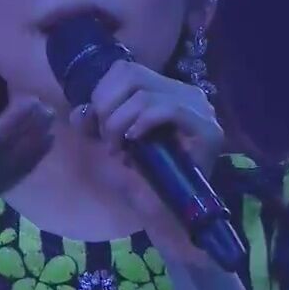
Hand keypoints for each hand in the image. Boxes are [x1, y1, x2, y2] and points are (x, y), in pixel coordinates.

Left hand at [69, 60, 224, 247]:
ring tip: (119, 148)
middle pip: (131, 74)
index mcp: (165, 91)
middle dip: (107, 107)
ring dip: (120, 121)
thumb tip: (80, 111)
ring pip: (145, 93)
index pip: (125, 69)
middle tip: (108, 141)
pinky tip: (134, 141)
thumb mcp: (110, 144)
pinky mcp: (208, 129)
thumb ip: (94, 123)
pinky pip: (168, 108)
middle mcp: (186, 93)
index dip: (102, 93)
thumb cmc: (142, 183)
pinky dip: (143, 122)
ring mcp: (200, 109)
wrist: (168, 220)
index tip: (98, 128)